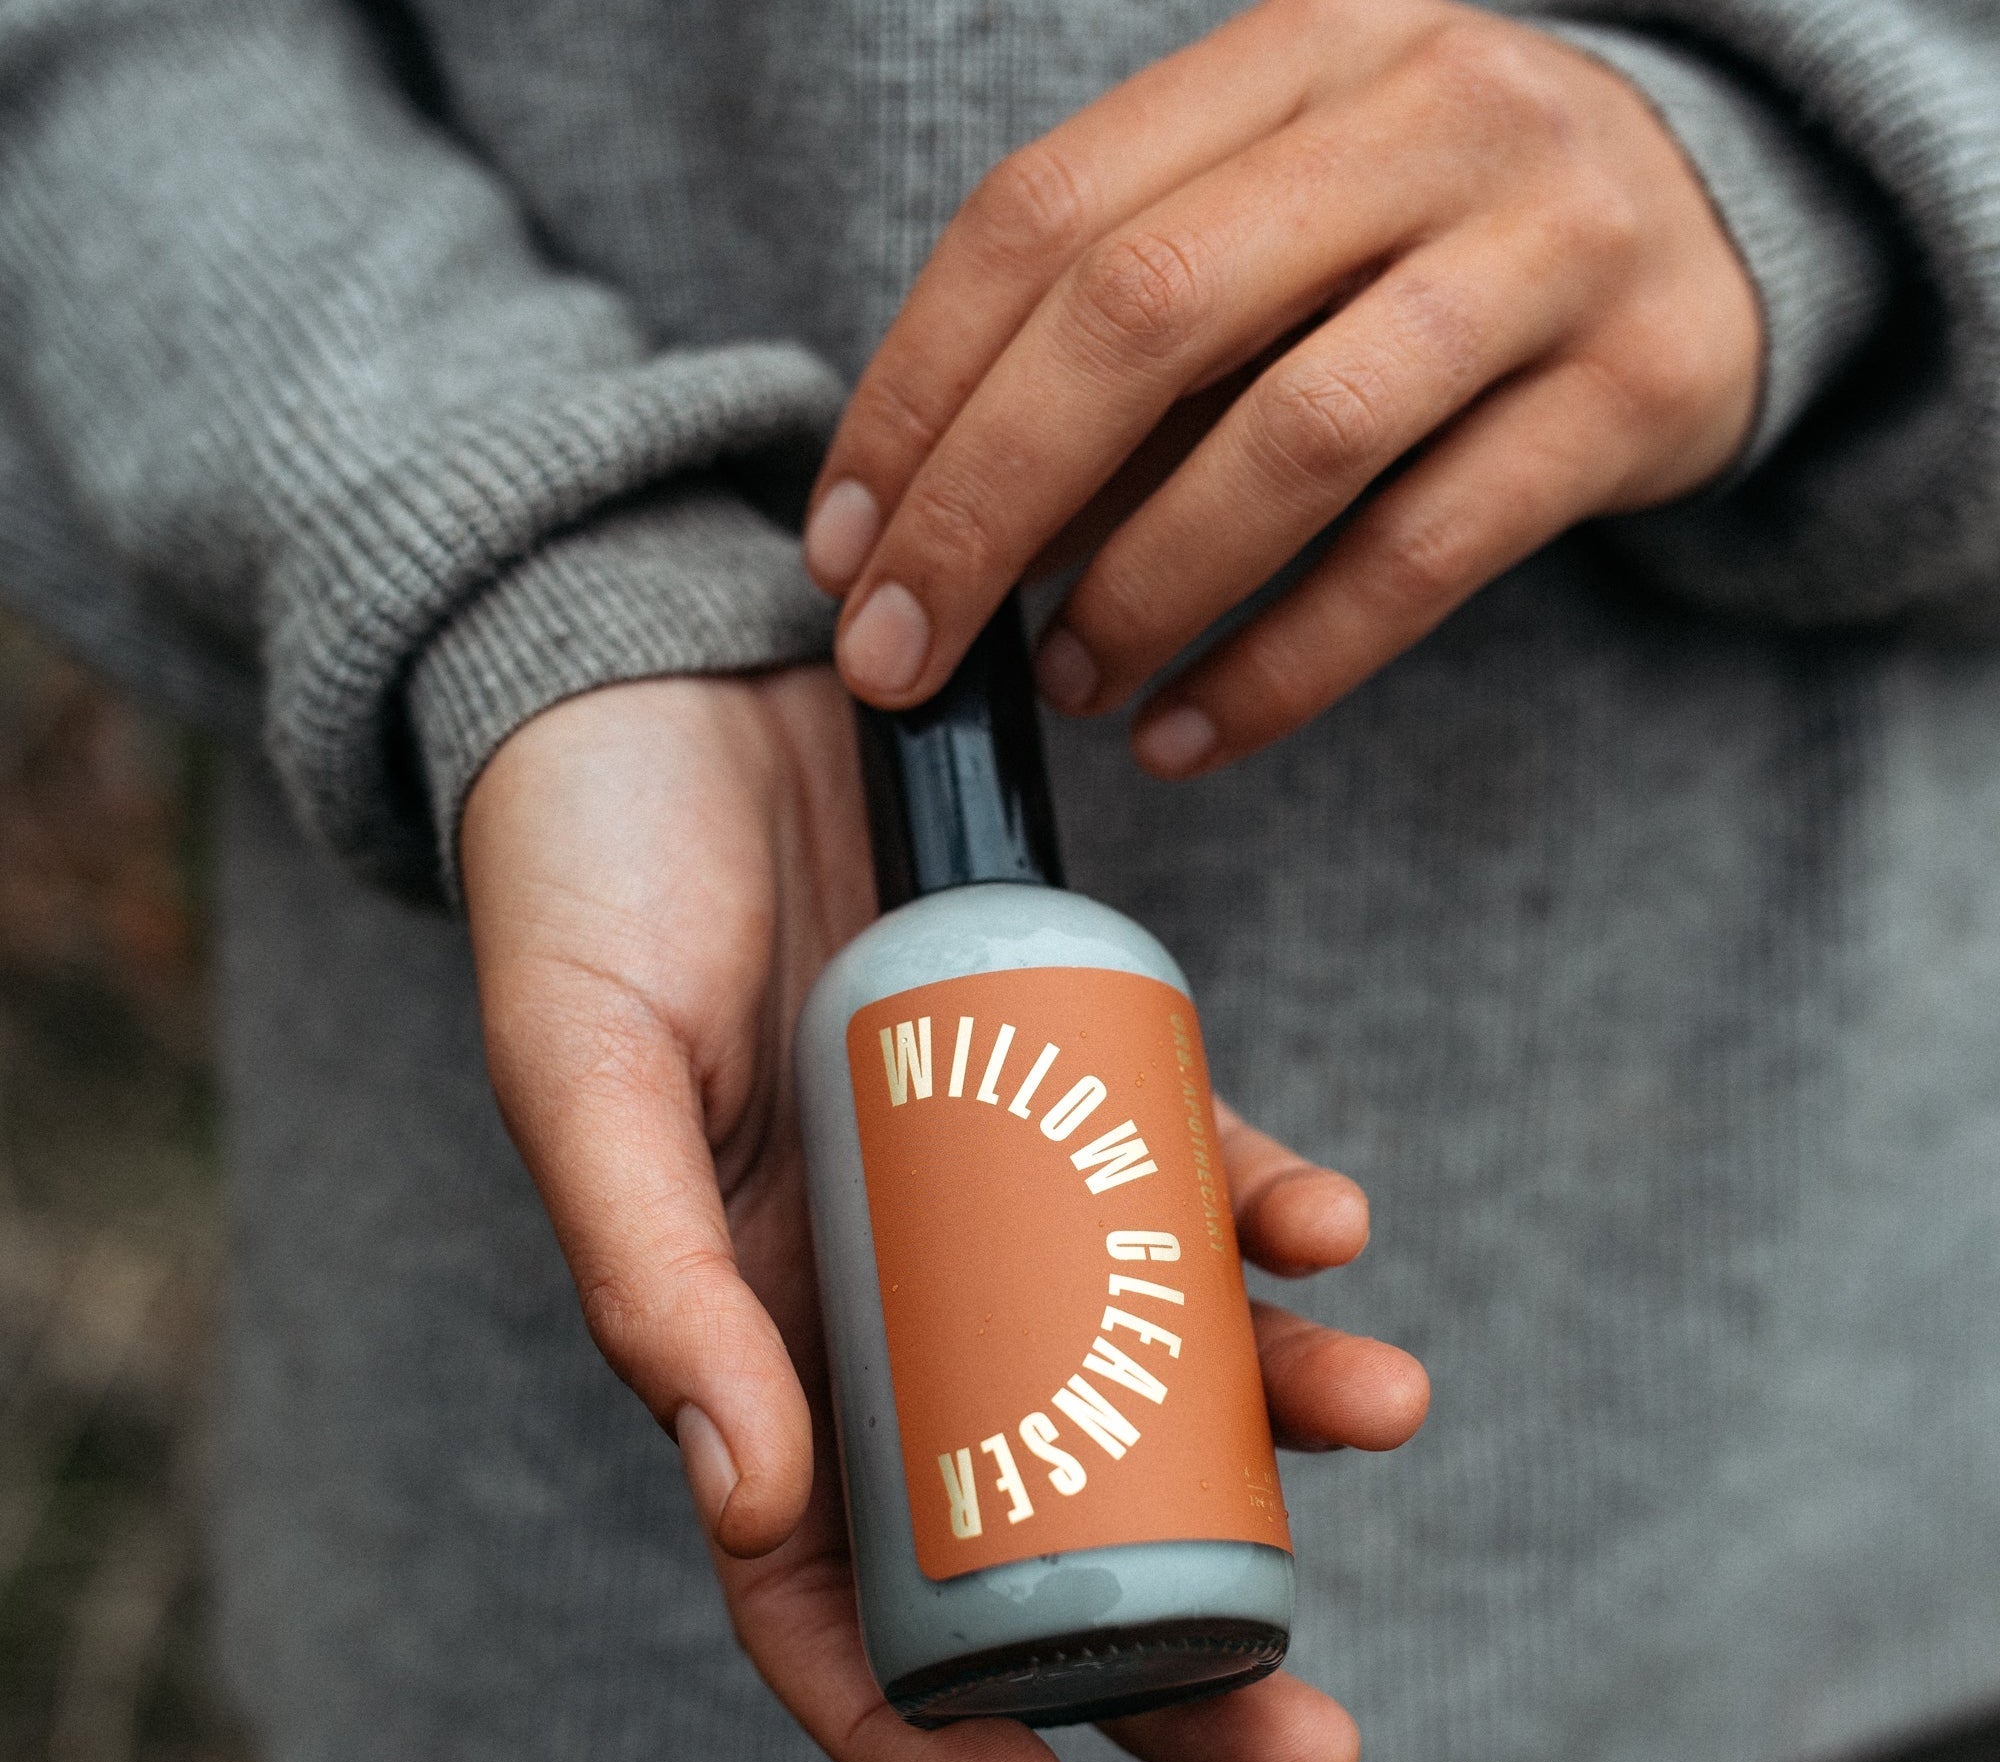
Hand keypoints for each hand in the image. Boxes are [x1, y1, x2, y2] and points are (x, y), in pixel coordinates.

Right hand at [460, 667, 1428, 1761]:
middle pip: (1035, 1525)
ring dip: (1276, 1412)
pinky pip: (1182, 1183)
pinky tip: (1321, 1217)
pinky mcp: (1066, 1073)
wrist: (681, 688)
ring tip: (1379, 1403)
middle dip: (1176, 1651)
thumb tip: (748, 1495)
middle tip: (1312, 1737)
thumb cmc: (593, 887)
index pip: (823, 1594)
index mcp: (749, 1341)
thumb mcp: (588, 1080)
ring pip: (1145, 1362)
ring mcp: (989, 1194)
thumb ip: (653, 1277)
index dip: (914, 1726)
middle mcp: (885, 1299)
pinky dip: (1263, 1214)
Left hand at [804, 0, 1760, 773]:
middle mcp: (1421, 114)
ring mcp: (1546, 244)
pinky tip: (1191, 736)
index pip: (1043, 216)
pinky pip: (1424, 556)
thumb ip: (1128, 330)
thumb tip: (934, 524)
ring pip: (1294, 436)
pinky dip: (1285, 667)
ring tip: (1066, 687)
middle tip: (905, 656)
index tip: (844, 549)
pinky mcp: (1636, 388)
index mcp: (1291, 55)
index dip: (916, 395)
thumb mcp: (1276, 222)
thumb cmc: (1427, 242)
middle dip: (986, 507)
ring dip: (1142, 589)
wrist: (1718, 221)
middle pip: (1142, 316)